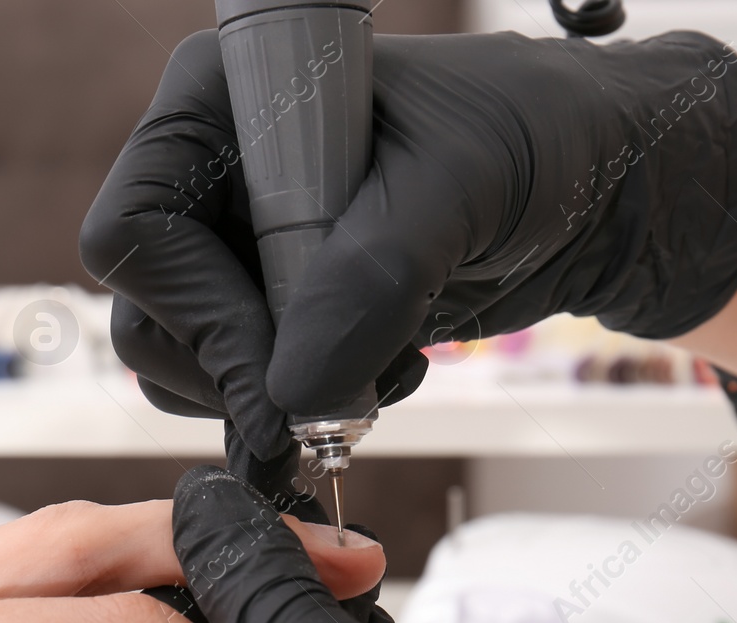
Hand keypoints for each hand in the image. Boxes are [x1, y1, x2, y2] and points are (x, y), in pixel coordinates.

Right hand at [81, 29, 736, 466]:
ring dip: (280, 396)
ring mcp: (249, 249)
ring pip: (191, 365)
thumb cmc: (538, 139)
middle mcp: (219, 177)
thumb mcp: (458, 188)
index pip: (136, 229)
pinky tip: (387, 366)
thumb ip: (368, 281)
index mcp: (226, 105)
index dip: (197, 313)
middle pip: (149, 312)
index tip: (279, 372)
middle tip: (331, 397)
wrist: (600, 190)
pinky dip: (310, 404)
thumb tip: (286, 393)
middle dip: (239, 370)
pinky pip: (251, 387)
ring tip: (384, 364)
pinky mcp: (286, 308)